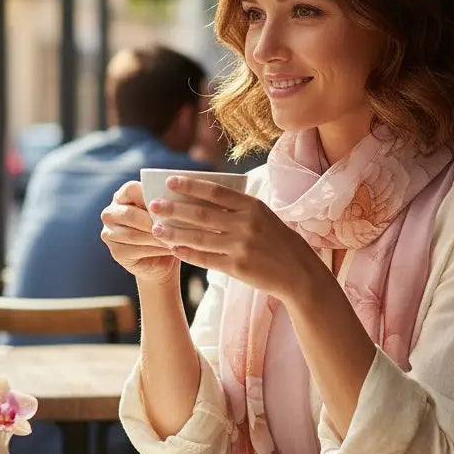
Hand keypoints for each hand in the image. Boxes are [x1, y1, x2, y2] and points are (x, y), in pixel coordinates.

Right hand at [100, 181, 178, 283]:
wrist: (164, 257)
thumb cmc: (168, 226)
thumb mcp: (168, 211)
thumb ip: (165, 202)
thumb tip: (174, 200)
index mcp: (123, 195)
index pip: (131, 190)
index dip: (149, 197)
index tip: (169, 204)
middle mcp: (111, 212)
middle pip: (129, 214)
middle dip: (153, 221)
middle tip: (174, 225)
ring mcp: (110, 233)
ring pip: (132, 234)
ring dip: (156, 237)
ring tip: (176, 238)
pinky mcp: (116, 252)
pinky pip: (135, 250)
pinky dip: (155, 250)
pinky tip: (170, 248)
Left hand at [146, 175, 329, 302]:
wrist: (298, 272)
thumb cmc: (278, 240)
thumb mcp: (264, 216)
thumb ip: (238, 207)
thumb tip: (202, 198)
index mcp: (253, 206)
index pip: (216, 192)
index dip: (191, 185)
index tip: (170, 181)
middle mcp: (246, 224)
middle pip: (202, 214)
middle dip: (174, 209)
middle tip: (154, 205)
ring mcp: (241, 247)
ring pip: (199, 237)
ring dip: (174, 233)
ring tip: (156, 229)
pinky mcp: (237, 267)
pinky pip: (205, 259)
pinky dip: (187, 253)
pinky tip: (173, 249)